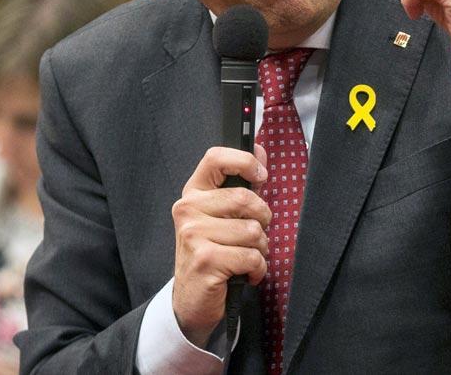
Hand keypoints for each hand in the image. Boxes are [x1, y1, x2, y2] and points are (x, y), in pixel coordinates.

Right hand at [171, 144, 270, 346]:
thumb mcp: (224, 216)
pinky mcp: (204, 260)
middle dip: (262, 219)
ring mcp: (193, 235)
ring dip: (259, 249)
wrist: (192, 300)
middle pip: (245, 198)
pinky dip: (257, 269)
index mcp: (193, 194)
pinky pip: (251, 256)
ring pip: (252, 231)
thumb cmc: (213, 254)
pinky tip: (245, 274)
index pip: (215, 158)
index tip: (261, 175)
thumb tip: (259, 149)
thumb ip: (241, 184)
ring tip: (245, 258)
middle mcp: (187, 210)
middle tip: (255, 235)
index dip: (244, 161)